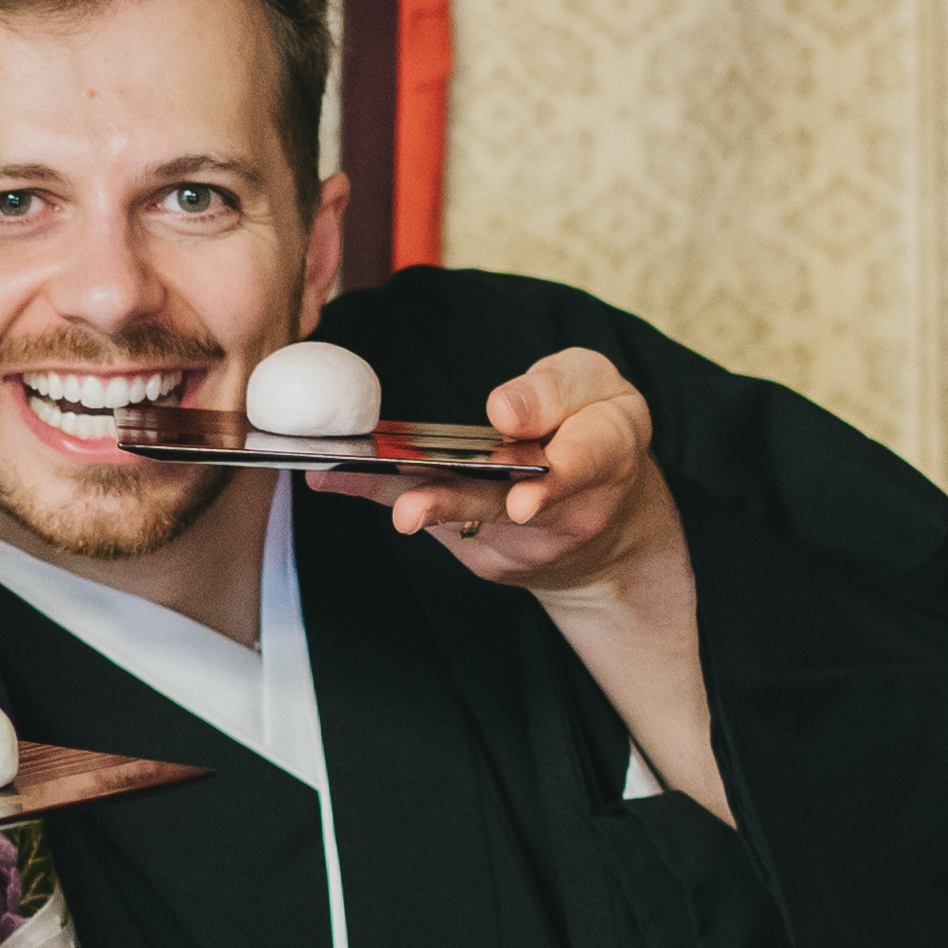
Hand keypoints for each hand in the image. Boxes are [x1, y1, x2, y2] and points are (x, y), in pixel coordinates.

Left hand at [307, 346, 682, 596]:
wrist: (610, 528)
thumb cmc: (594, 433)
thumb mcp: (596, 390)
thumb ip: (554, 391)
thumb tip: (503, 411)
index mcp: (608, 453)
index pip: (584, 462)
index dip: (555, 482)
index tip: (525, 501)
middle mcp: (568, 510)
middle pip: (505, 507)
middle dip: (455, 506)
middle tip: (409, 512)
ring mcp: (524, 542)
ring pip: (459, 520)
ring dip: (401, 505)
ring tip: (345, 484)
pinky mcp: (488, 556)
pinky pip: (435, 523)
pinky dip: (387, 495)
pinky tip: (336, 477)